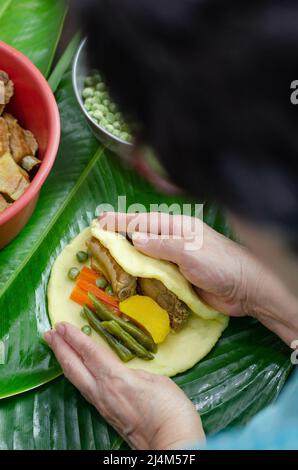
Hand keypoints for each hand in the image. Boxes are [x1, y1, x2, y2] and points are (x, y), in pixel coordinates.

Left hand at [44, 322, 204, 449]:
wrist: (172, 443)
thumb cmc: (170, 409)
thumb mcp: (156, 380)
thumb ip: (135, 373)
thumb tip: (124, 374)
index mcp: (115, 378)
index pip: (89, 352)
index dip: (74, 337)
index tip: (61, 325)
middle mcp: (102, 391)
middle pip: (74, 366)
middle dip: (60, 348)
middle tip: (49, 333)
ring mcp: (102, 405)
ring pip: (76, 380)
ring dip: (64, 361)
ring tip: (56, 348)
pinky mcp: (106, 414)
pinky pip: (85, 390)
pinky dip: (75, 375)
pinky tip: (76, 372)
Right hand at [99, 212, 297, 345]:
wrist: (245, 289)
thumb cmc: (220, 264)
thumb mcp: (190, 251)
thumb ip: (163, 244)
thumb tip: (136, 239)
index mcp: (177, 228)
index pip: (143, 222)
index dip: (120, 222)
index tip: (100, 222)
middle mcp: (173, 241)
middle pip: (141, 236)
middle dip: (119, 235)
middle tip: (96, 235)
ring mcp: (175, 260)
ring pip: (145, 255)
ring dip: (126, 255)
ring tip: (105, 256)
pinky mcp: (178, 278)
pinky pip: (153, 273)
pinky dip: (139, 274)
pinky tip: (128, 276)